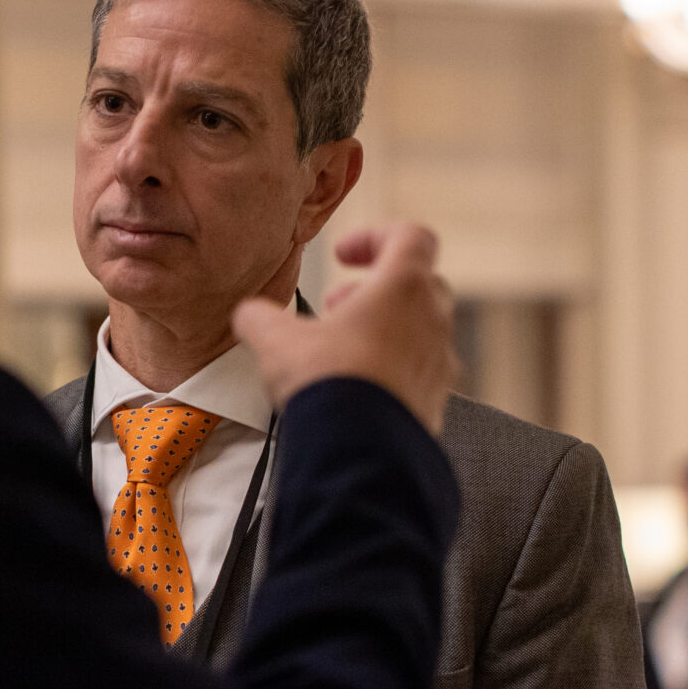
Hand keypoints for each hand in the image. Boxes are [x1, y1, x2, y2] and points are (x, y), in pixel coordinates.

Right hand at [233, 224, 458, 435]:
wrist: (360, 452)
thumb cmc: (329, 384)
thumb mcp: (276, 341)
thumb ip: (259, 318)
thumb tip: (249, 315)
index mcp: (403, 287)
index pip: (410, 237)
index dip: (373, 237)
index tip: (342, 256)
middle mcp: (432, 320)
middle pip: (417, 284)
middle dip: (373, 290)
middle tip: (336, 307)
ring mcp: (438, 364)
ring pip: (418, 330)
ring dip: (382, 330)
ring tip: (340, 351)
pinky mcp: (434, 402)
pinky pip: (416, 373)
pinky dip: (389, 370)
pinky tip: (355, 390)